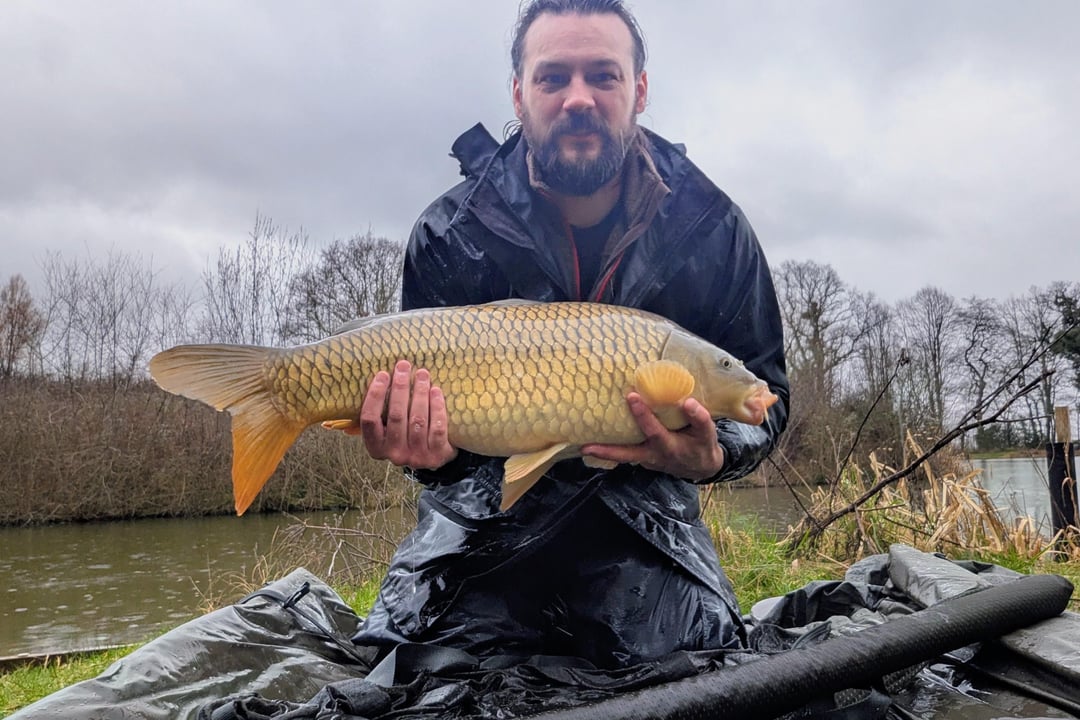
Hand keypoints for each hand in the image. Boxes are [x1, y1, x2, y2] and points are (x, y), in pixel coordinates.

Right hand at [353, 360, 457, 468]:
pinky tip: (436, 391)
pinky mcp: (437, 455)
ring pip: (417, 420)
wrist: (434, 457)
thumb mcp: (388, 429)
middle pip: (395, 416)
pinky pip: (437, 427)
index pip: (369, 420)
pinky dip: (437, 407)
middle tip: (404, 366)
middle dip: (400, 387)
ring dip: (420, 393)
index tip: (383, 374)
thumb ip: (381, 411)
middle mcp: (394, 454)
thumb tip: (379, 376)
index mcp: (376, 447)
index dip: (375, 395)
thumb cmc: (407, 434)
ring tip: (422, 374)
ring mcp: (416, 456)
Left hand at [581, 392, 723, 480]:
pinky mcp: (641, 458)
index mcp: (669, 447)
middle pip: (626, 455)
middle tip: (586, 447)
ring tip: (581, 443)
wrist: (701, 467)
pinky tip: (597, 435)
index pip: (653, 430)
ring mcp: (645, 460)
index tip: (633, 396)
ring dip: (602, 452)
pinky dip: (610, 447)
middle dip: (607, 450)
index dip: (643, 415)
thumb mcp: (708, 435)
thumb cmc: (702, 447)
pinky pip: (625, 452)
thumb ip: (700, 419)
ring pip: (622, 456)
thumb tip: (687, 401)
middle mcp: (652, 456)